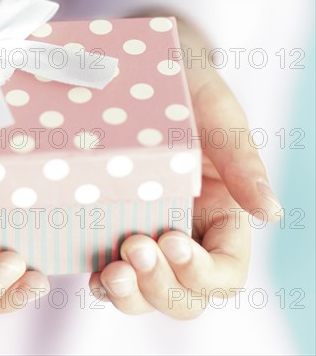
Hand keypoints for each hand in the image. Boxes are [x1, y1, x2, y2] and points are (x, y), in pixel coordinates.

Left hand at [89, 19, 282, 318]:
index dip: (204, 272)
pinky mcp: (115, 225)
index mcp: (222, 214)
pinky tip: (94, 272)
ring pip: (149, 291)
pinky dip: (106, 281)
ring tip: (112, 272)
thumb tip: (271, 213)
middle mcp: (188, 232)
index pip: (226, 270)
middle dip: (162, 284)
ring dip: (133, 294)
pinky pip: (114, 269)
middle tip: (135, 248)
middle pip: (185, 293)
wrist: (145, 70)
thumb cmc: (191, 90)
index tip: (175, 242)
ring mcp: (149, 231)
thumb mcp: (218, 116)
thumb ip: (241, 162)